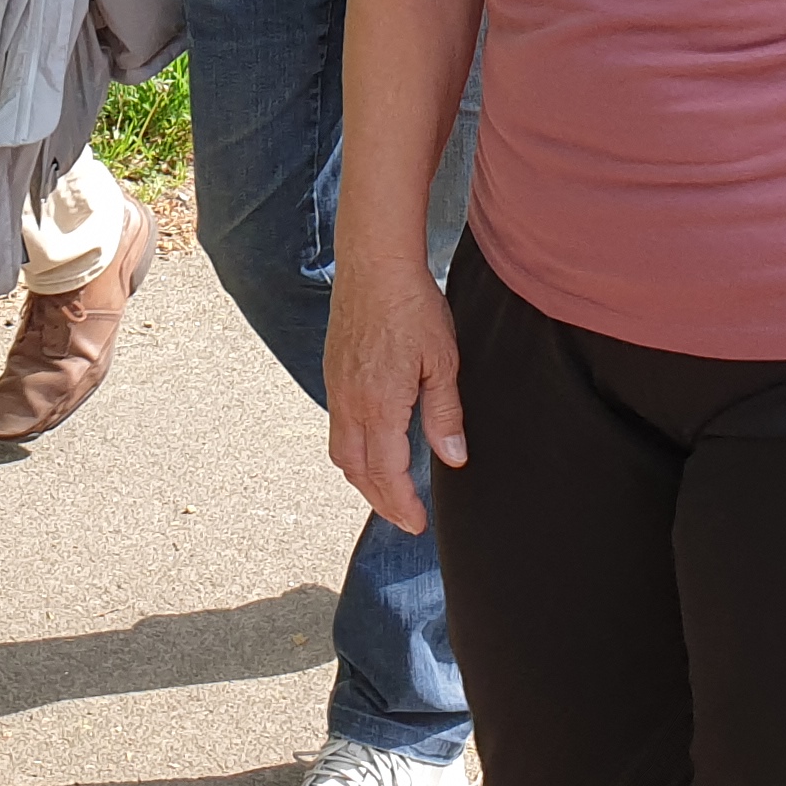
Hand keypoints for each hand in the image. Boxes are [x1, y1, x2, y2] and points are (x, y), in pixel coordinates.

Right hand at [324, 257, 465, 534]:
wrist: (375, 262)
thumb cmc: (413, 307)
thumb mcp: (443, 361)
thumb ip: (445, 413)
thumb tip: (452, 458)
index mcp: (379, 404)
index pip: (386, 473)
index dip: (401, 504)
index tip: (417, 522)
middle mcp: (350, 401)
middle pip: (357, 470)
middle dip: (380, 500)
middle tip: (404, 516)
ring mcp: (337, 386)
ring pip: (341, 451)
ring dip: (362, 478)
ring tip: (387, 490)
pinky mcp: (333, 371)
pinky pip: (337, 425)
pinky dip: (353, 450)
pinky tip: (372, 446)